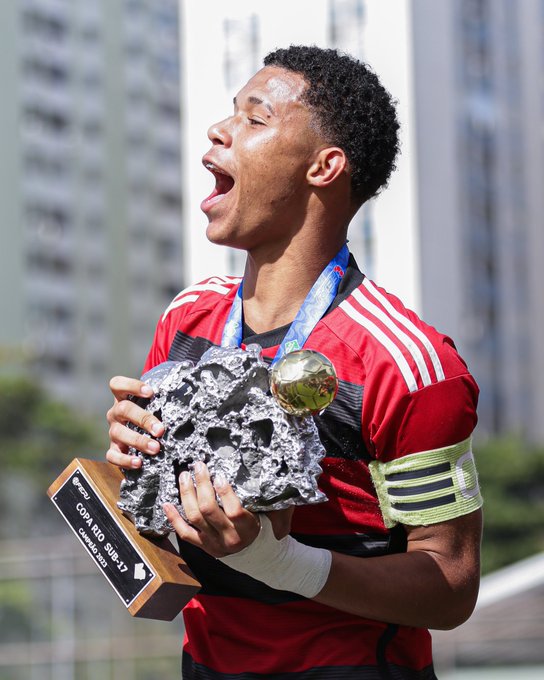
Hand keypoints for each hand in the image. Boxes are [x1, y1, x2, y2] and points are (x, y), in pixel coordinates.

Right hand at [105, 375, 164, 468]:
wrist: (142, 427)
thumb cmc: (152, 410)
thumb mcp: (155, 401)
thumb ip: (165, 396)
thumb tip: (190, 391)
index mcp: (122, 396)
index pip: (117, 384)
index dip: (132, 386)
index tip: (151, 392)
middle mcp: (115, 412)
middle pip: (123, 410)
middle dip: (144, 419)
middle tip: (160, 430)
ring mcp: (114, 430)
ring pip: (119, 433)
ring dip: (138, 441)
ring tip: (155, 448)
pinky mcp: (114, 448)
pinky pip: (112, 456)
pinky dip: (124, 460)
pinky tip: (138, 462)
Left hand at [163, 462, 293, 557]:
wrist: (255, 552)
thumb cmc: (264, 522)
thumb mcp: (277, 513)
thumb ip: (280, 505)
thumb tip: (282, 488)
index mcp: (248, 528)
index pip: (235, 511)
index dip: (225, 492)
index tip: (219, 475)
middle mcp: (230, 538)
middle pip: (209, 511)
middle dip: (201, 485)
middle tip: (197, 466)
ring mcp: (213, 544)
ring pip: (194, 518)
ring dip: (186, 495)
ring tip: (184, 476)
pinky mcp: (202, 546)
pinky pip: (184, 533)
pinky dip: (173, 518)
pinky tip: (167, 503)